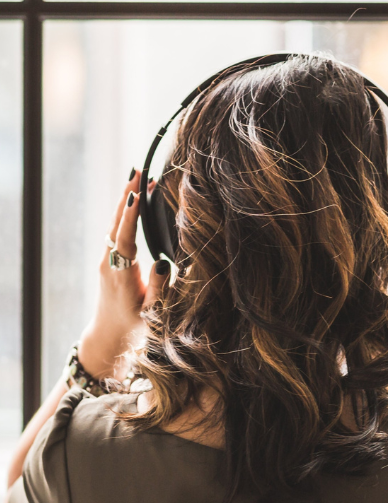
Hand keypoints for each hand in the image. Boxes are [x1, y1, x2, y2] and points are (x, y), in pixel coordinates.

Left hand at [78, 169, 168, 379]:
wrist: (108, 335)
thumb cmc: (134, 326)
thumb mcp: (152, 313)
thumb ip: (159, 289)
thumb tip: (162, 263)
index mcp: (121, 274)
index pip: (125, 239)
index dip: (131, 216)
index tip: (137, 193)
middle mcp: (109, 263)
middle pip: (116, 223)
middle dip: (127, 195)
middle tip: (138, 170)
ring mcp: (107, 260)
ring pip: (115, 224)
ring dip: (126, 200)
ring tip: (137, 177)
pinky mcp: (109, 259)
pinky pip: (117, 230)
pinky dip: (126, 212)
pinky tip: (134, 200)